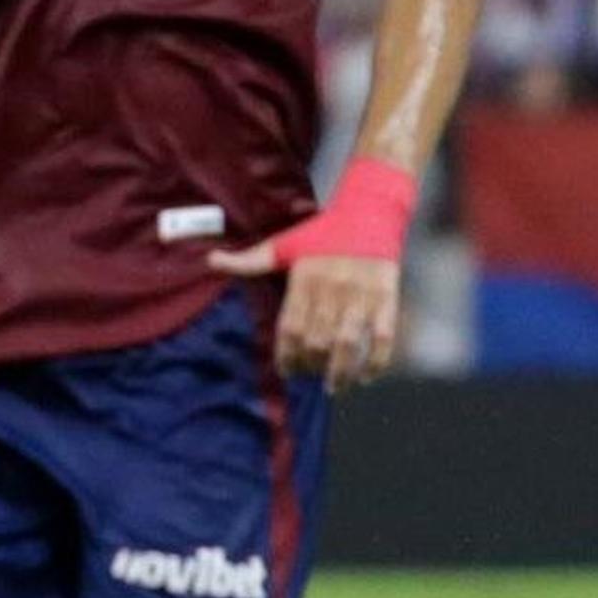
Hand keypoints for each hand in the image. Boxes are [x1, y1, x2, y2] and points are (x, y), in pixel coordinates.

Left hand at [207, 241, 403, 389]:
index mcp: (305, 278)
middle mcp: (332, 289)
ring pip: (348, 344)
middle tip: (309, 374)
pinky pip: (384, 338)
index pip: (290, 327)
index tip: (286, 370)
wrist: (370, 212)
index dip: (286, 355)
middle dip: (310, 365)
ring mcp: (362, 296)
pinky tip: (365, 377)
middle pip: (317, 341)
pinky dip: (376, 362)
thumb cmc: (322, 233)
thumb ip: (249, 261)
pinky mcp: (387, 298)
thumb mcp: (283, 244)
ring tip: (333, 386)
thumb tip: (210, 261)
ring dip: (340, 371)